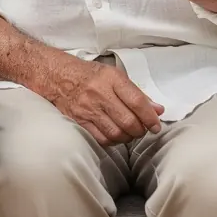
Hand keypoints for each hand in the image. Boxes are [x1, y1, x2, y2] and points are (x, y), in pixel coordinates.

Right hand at [43, 53, 163, 145]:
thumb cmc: (89, 75)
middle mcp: (99, 93)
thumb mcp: (114, 76)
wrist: (58, 76)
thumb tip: (158, 110)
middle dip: (141, 130)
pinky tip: (115, 134)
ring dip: (128, 137)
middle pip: (128, 121)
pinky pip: (102, 139)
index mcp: (111, 78)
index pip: (137, 101)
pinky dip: (113, 141)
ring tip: (129, 132)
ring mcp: (87, 108)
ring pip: (117, 133)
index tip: (156, 125)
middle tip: (143, 129)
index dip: (151, 117)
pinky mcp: (79, 121)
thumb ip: (137, 93)